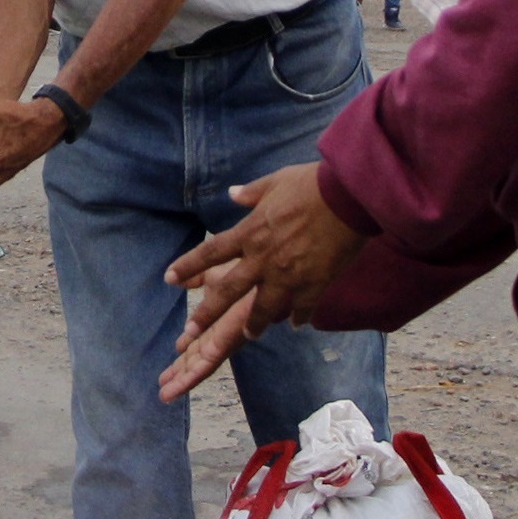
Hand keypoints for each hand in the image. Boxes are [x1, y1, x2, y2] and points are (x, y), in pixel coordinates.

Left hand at [157, 162, 365, 401]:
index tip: (169, 279)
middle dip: (207, 314)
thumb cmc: (311, 185)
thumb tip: (233, 193)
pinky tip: (296, 325)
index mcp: (250, 232)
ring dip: (255, 325)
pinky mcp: (314, 285)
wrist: (348, 197)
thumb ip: (251, 193)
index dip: (187, 266)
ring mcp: (288, 275)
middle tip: (191, 331)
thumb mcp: (275, 182)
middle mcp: (263, 258)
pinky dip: (297, 318)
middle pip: (228, 291)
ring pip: (263, 310)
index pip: (209, 252)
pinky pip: (301, 310)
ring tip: (250, 335)